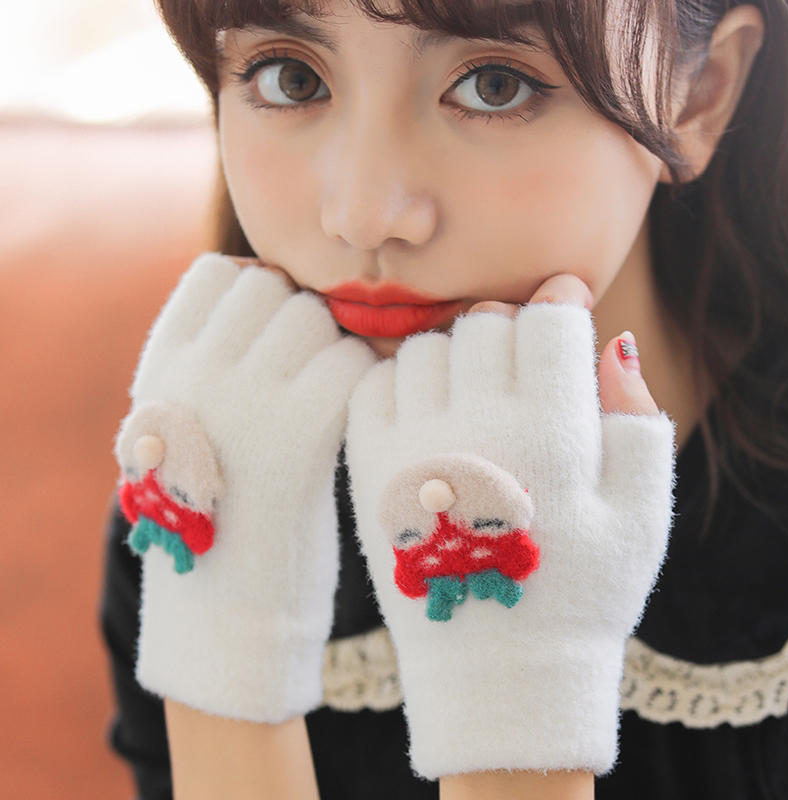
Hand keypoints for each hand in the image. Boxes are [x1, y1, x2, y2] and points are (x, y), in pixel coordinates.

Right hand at [116, 253, 375, 721]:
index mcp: (164, 365)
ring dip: (337, 347)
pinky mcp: (298, 430)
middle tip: (312, 372)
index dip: (260, 294)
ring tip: (332, 397)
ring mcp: (245, 396)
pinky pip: (350, 361)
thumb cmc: (220, 505)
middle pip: (276, 288)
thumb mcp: (187, 422)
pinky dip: (364, 381)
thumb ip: (209, 356)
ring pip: (316, 316)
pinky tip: (356, 415)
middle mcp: (197, 371)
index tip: (276, 338)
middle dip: (303, 320)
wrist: (229, 600)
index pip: (220, 273)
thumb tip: (269, 287)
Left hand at [346, 285, 674, 777]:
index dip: (561, 308)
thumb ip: (636, 419)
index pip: (546, 318)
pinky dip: (402, 383)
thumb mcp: (640, 513)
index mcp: (549, 434)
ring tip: (474, 398)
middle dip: (510, 331)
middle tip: (520, 372)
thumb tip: (611, 341)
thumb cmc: (582, 592)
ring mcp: (412, 447)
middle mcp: (474, 430)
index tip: (562, 321)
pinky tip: (427, 415)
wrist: (497, 672)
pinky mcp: (369, 469)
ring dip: (456, 356)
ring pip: (427, 346)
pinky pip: (373, 384)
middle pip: (485, 321)